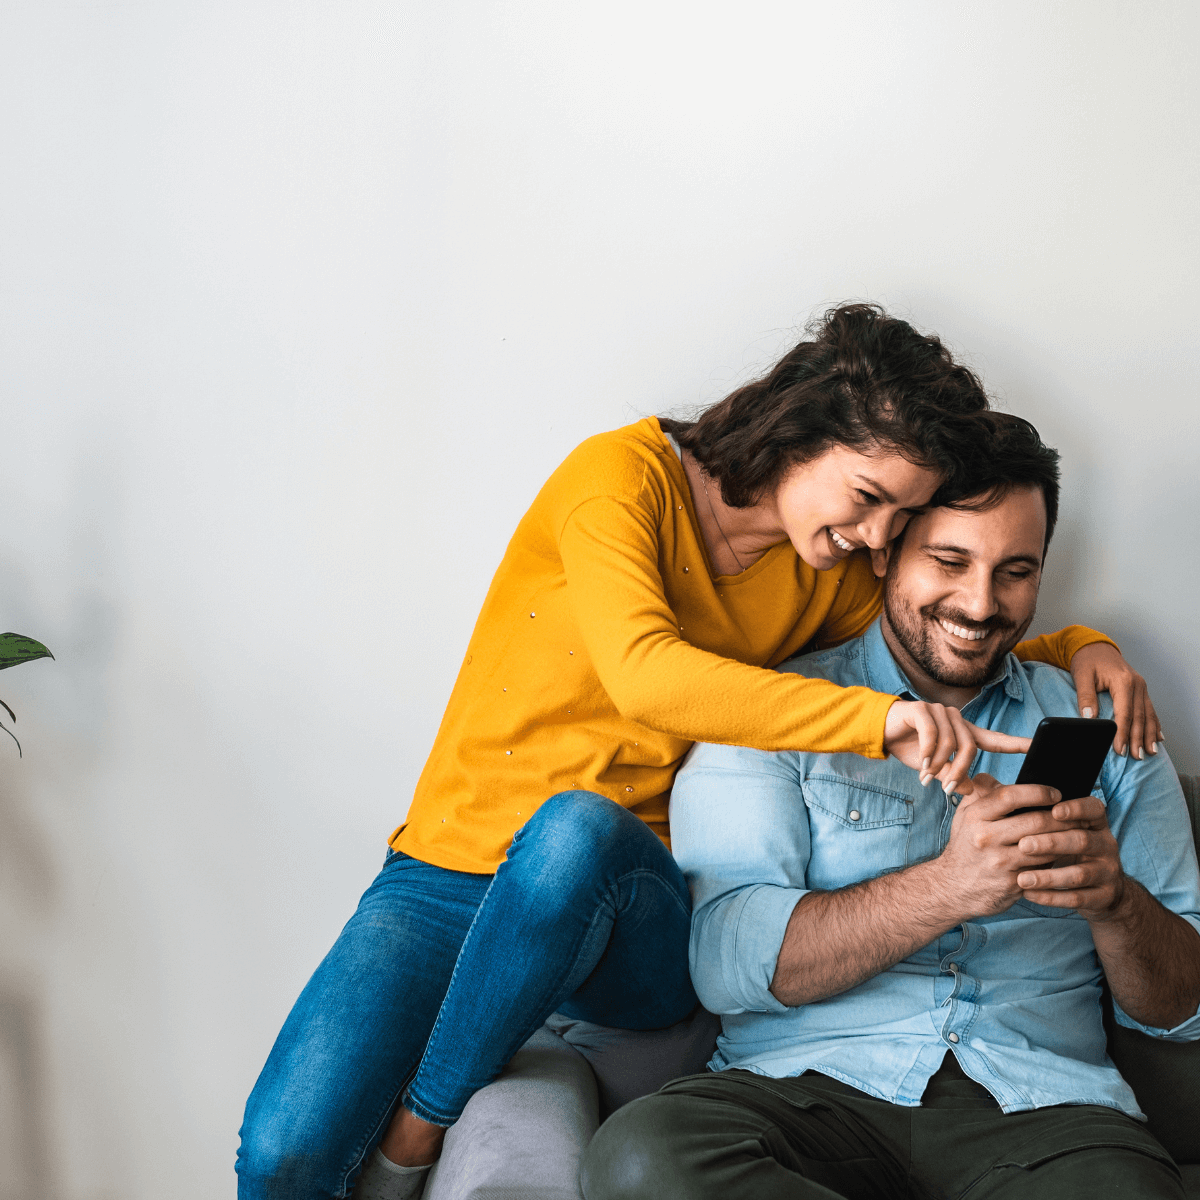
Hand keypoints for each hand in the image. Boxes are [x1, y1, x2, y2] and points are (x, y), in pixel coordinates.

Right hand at [884, 700, 1030, 793]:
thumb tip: (969, 790)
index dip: (1015, 743)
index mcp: (963, 732)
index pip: (994, 738)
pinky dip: (928, 752)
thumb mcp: (932, 767)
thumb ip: (951, 776)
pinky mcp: (922, 709)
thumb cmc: (909, 747)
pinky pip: (932, 733)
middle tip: (948, 789)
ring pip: (951, 742)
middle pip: (970, 747)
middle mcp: (955, 719)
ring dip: (939, 764)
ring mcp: (939, 711)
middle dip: (960, 771)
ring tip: (927, 776)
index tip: (1036, 746)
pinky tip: (921, 763)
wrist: (880, 731)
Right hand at [932, 773, 1077, 917]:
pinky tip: (1065, 853)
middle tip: (1077, 813)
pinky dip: (1058, 859)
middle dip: (1061, 816)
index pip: (1010, 796)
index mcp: (975, 816)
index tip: (1056, 793)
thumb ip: (982, 792)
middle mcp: (985, 838)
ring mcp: (999, 862)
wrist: (954, 887)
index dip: (1038, 792)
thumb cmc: (966, 845)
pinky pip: (1044, 868)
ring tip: (1079, 831)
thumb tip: (1003, 777)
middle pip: (1034, 821)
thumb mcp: (965, 815)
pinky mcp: (1013, 883)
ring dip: (1066, 838)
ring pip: (1044, 846)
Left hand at [1013, 794, 1125, 919]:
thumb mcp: (1059, 828)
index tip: (1054, 810)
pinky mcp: (1103, 897)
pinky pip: (1077, 898)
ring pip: (1079, 874)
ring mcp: (1107, 872)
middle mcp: (1106, 845)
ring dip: (1049, 876)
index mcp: (1095, 823)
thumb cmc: (1066, 849)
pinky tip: (1029, 894)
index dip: (1077, 808)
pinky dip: (1052, 897)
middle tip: (1023, 845)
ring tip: (1021, 878)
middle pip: (1082, 840)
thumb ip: (1033, 808)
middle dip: (1051, 842)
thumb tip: (989, 783)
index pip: (1094, 809)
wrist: (1098, 889)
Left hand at [1069, 642, 1161, 759]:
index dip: (1122, 733)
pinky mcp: (1140, 689)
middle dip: (1138, 739)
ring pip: (1148, 715)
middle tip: (1136, 756)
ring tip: (1149, 752)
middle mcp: (1137, 684)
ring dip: (1150, 735)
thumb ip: (1085, 696)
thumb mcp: (1082, 676)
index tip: (1120, 749)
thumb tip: (1088, 717)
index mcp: (1123, 681)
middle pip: (1139, 717)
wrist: (1094, 646)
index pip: (1124, 713)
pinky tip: (1158, 737)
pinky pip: (1150, 709)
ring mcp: (1141, 687)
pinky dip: (1154, 724)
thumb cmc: (1087, 660)